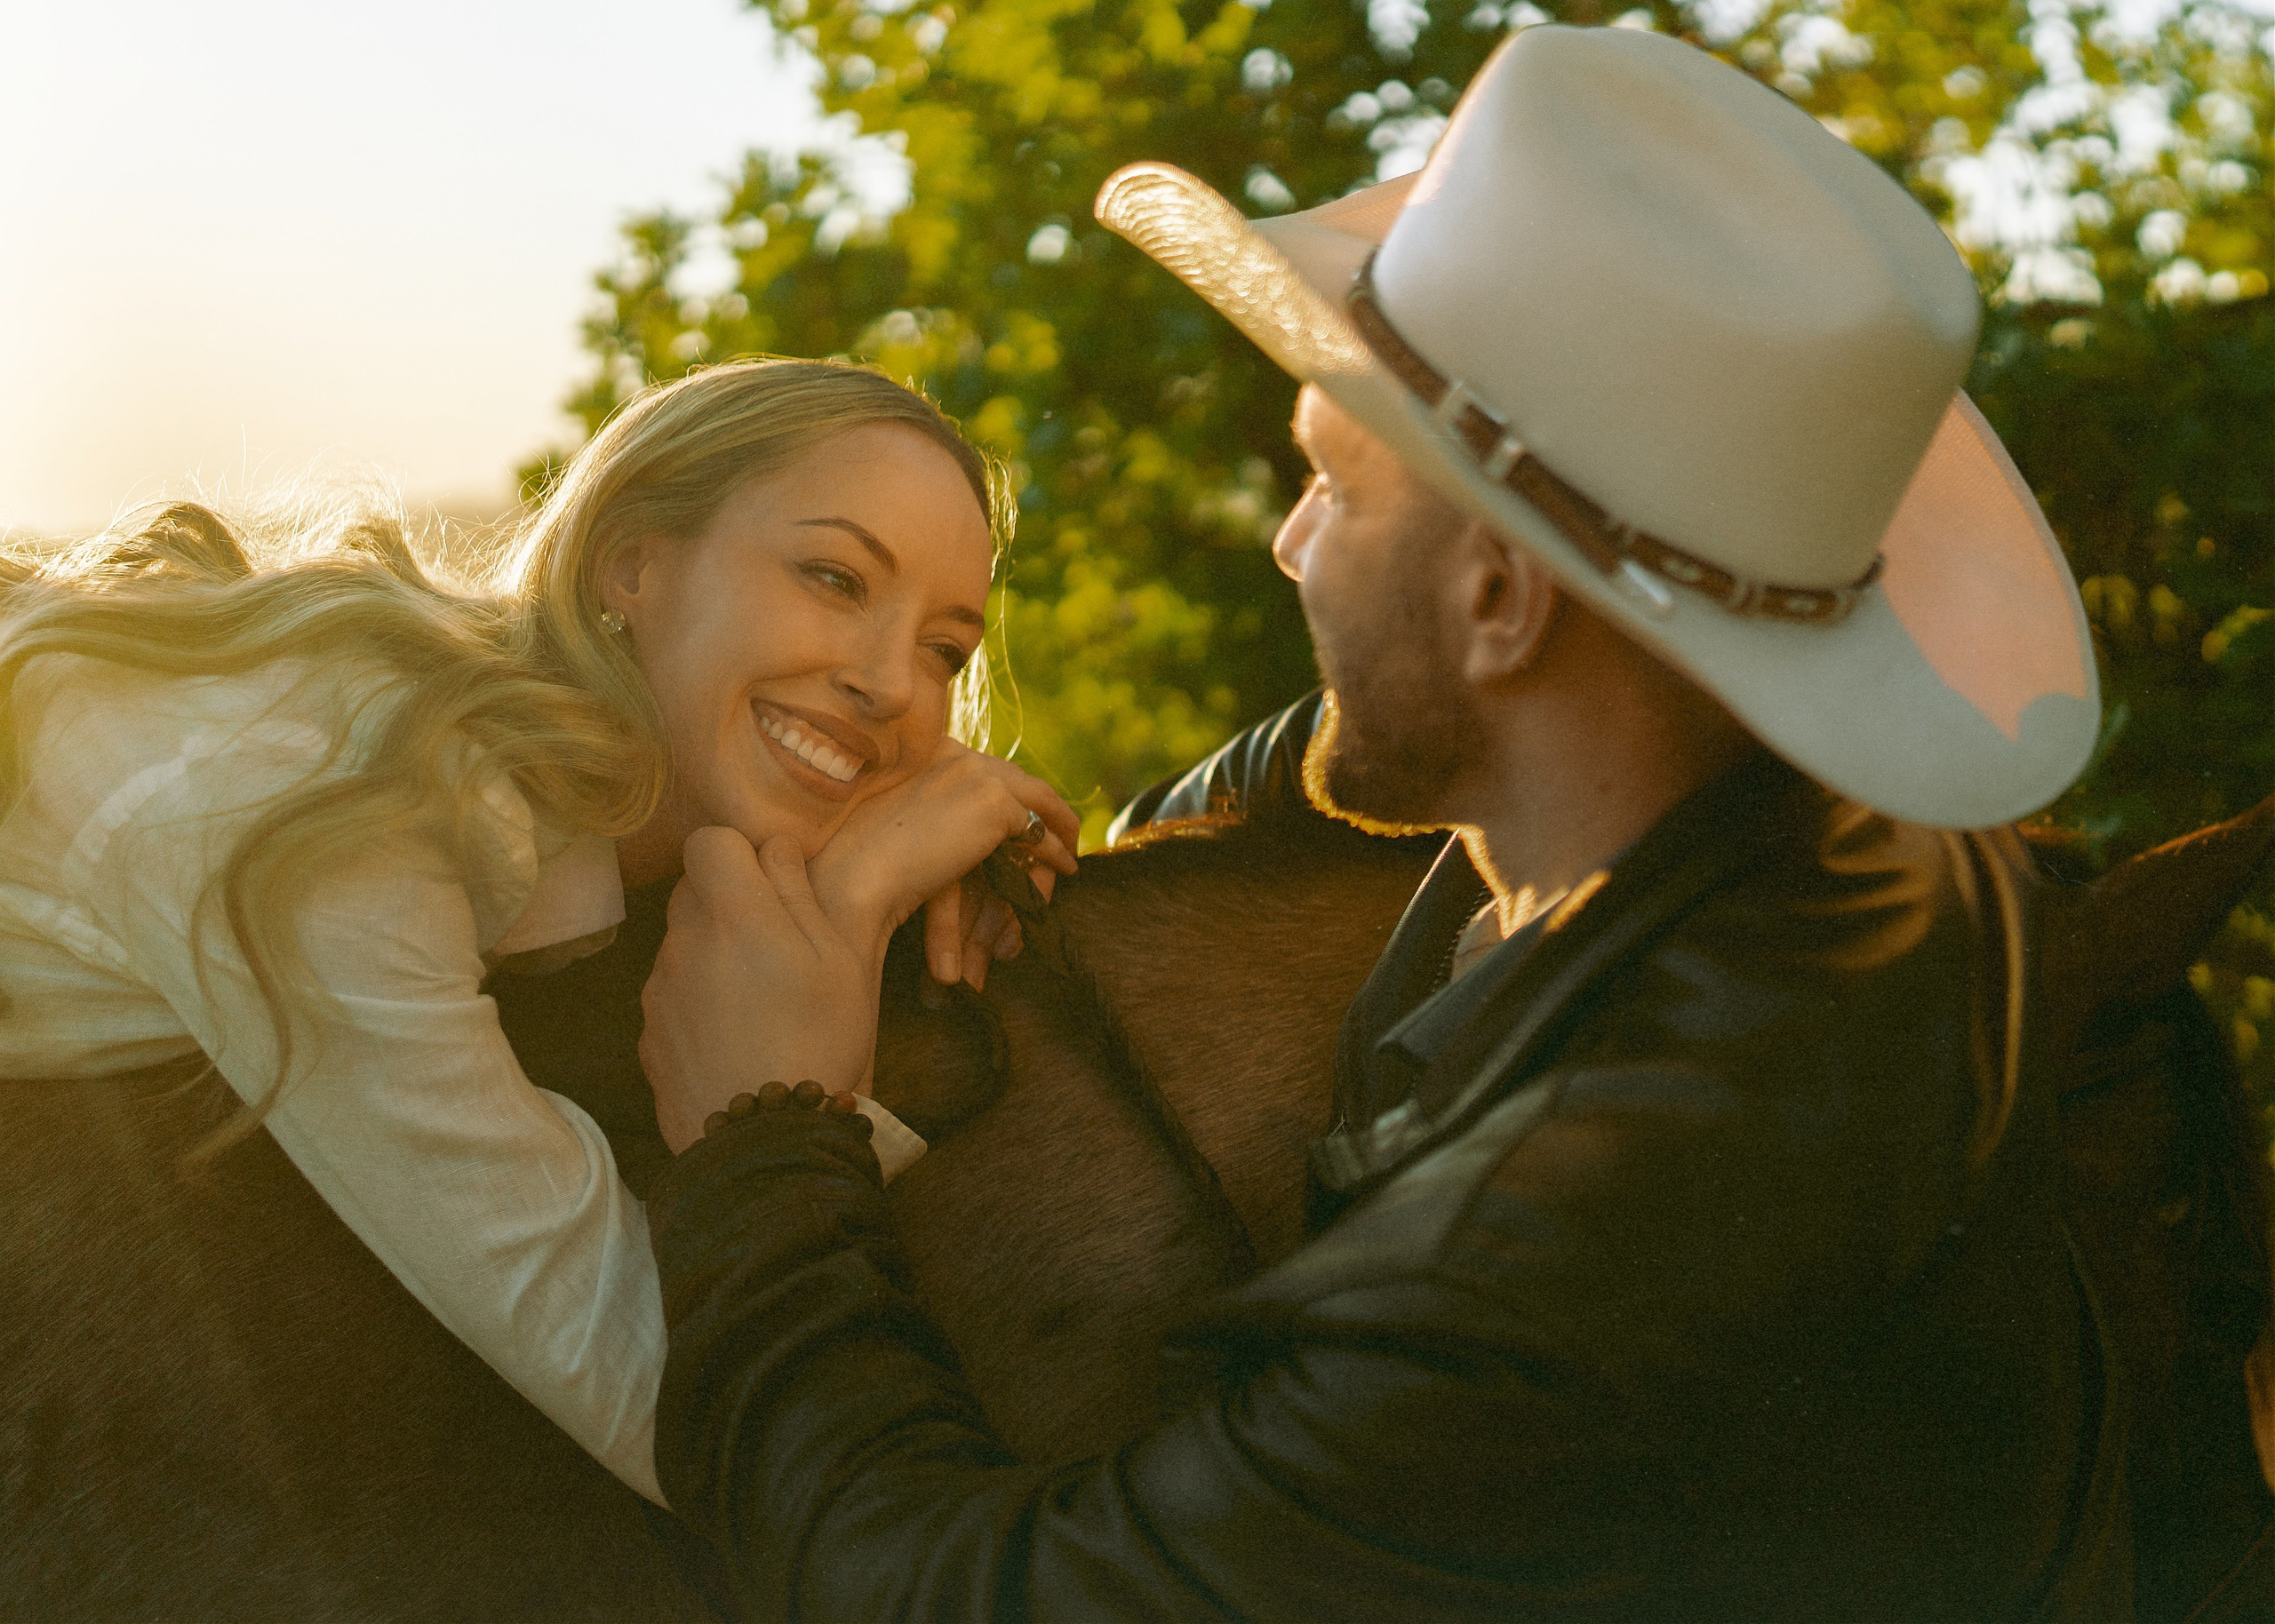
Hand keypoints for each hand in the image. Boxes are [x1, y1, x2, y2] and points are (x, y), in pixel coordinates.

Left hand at [641, 827, 876, 1152]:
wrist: (764, 1145)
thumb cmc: (819, 1042)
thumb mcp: (840, 962)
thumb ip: (799, 893)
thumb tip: (774, 848)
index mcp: (732, 914)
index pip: (708, 841)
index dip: (740, 853)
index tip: (770, 885)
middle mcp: (681, 943)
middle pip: (692, 892)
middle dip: (728, 903)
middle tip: (773, 947)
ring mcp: (657, 992)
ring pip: (681, 945)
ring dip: (712, 955)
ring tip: (756, 1004)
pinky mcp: (648, 1036)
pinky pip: (671, 995)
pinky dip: (696, 1003)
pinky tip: (732, 1039)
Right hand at [808, 741, 1077, 986]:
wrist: (854, 874)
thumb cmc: (857, 861)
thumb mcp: (893, 820)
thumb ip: (927, 810)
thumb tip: (951, 827)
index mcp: (924, 748)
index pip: (981, 765)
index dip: (1006, 788)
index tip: (1019, 813)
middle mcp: (954, 751)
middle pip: (1014, 776)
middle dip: (1038, 803)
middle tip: (1056, 829)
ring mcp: (977, 774)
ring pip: (1036, 799)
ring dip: (1057, 824)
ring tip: (1068, 848)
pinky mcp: (995, 806)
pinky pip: (1038, 829)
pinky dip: (1055, 849)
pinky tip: (1063, 867)